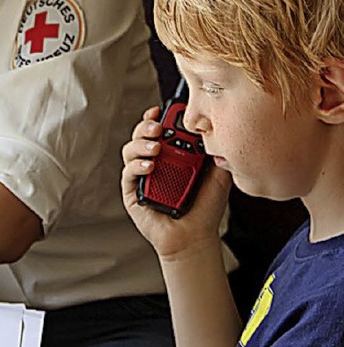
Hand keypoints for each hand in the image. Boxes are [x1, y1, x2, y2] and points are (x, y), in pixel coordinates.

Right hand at [121, 106, 231, 260]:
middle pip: (141, 133)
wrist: (197, 236)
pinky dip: (137, 165)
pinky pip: (128, 173)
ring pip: (130, 149)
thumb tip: (215, 130)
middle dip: (146, 125)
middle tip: (158, 127)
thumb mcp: (217, 174)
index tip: (162, 110)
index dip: (158, 116)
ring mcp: (142, 175)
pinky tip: (150, 166)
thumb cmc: (206, 207)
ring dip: (141, 144)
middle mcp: (154, 160)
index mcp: (172, 153)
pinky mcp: (132, 191)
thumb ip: (215, 152)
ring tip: (155, 148)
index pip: (160, 127)